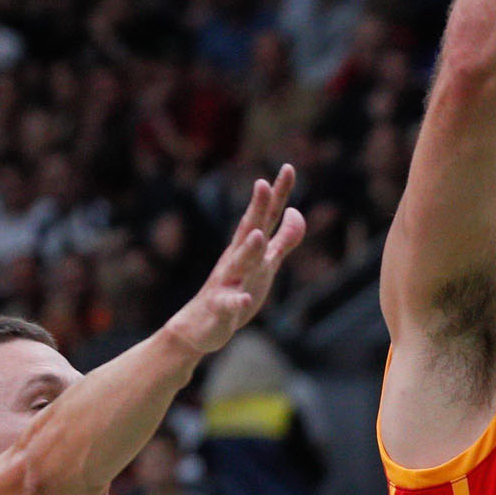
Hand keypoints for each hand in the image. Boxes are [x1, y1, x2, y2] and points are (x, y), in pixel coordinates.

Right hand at [168, 167, 307, 355]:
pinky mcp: (221, 309)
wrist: (200, 327)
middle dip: (257, 208)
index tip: (288, 167)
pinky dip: (235, 302)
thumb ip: (282, 240)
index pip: (265, 216)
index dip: (277, 194)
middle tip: (263, 183)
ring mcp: (227, 283)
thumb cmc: (235, 290)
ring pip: (238, 264)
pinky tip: (242, 299)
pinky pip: (228, 305)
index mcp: (247, 248)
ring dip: (248, 250)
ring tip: (258, 235)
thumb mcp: (265, 264)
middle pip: (249, 230)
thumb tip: (296, 212)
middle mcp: (236, 260)